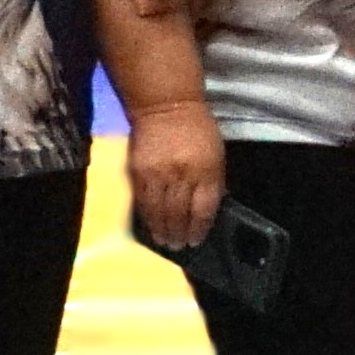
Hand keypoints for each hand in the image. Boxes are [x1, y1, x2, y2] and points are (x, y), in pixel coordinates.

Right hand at [127, 97, 223, 248]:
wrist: (166, 106)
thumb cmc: (197, 129)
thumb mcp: (216, 155)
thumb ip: (213, 182)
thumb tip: (207, 209)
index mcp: (206, 171)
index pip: (203, 208)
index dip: (199, 228)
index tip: (196, 241)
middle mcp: (182, 175)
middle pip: (180, 213)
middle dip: (179, 234)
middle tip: (178, 247)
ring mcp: (158, 174)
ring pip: (159, 211)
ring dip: (162, 230)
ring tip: (164, 242)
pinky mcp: (138, 171)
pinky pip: (142, 201)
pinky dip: (147, 216)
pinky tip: (150, 226)